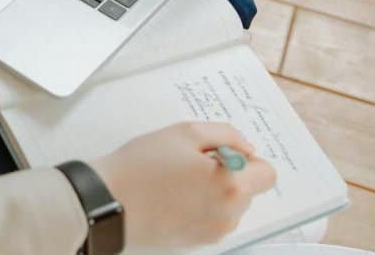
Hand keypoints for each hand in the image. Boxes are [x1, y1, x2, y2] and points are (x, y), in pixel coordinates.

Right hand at [88, 122, 276, 247]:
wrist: (107, 202)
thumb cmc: (140, 167)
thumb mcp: (184, 133)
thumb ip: (226, 135)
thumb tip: (246, 148)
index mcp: (232, 187)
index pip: (268, 173)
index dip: (247, 158)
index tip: (222, 153)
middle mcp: (228, 216)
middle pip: (247, 189)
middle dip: (227, 174)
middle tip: (190, 163)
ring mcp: (212, 233)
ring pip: (228, 205)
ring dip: (213, 191)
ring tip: (176, 180)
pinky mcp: (195, 243)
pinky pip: (210, 219)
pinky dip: (198, 207)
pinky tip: (171, 196)